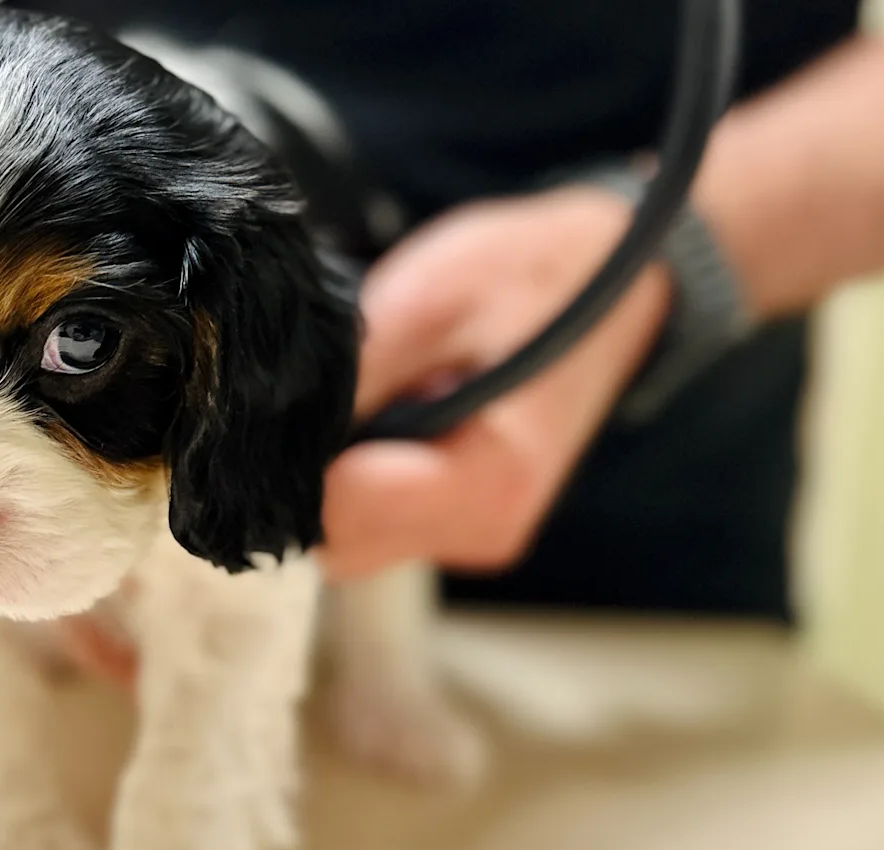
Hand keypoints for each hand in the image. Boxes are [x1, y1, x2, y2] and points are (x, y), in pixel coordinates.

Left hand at [321, 187, 671, 579]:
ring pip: (348, 534)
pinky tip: (377, 410)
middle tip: (314, 383)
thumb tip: (261, 422)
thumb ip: (352, 371)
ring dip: (328, 471)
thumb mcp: (433, 294)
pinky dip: (354, 473)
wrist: (622, 283)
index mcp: (489, 483)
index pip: (338, 516)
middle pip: (335, 538)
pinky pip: (373, 518)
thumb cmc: (537, 276)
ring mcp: (472, 534)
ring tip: (362, 388)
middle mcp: (483, 531)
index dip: (291, 458)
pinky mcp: (459, 522)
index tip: (283, 398)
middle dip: (302, 470)